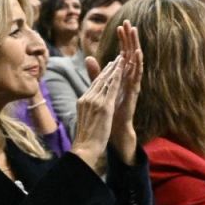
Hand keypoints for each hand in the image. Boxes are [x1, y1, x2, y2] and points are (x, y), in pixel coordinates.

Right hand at [72, 55, 124, 173]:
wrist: (85, 146)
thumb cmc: (86, 137)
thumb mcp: (85, 118)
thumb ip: (87, 109)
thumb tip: (87, 105)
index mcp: (82, 101)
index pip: (93, 85)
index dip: (101, 75)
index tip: (108, 68)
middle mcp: (87, 98)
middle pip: (99, 80)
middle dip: (108, 69)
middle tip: (116, 59)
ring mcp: (95, 101)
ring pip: (106, 81)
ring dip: (114, 69)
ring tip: (121, 60)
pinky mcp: (104, 106)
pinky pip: (112, 88)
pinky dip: (117, 77)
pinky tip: (122, 70)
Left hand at [107, 22, 142, 164]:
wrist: (114, 127)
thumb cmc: (110, 107)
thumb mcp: (101, 85)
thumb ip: (96, 72)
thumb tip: (88, 58)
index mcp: (122, 74)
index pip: (123, 52)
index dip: (122, 40)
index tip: (120, 25)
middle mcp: (129, 76)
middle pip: (130, 53)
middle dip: (129, 38)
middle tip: (128, 22)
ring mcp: (133, 82)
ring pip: (135, 60)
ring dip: (135, 45)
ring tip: (134, 32)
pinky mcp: (134, 90)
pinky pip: (137, 74)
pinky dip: (138, 63)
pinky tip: (137, 52)